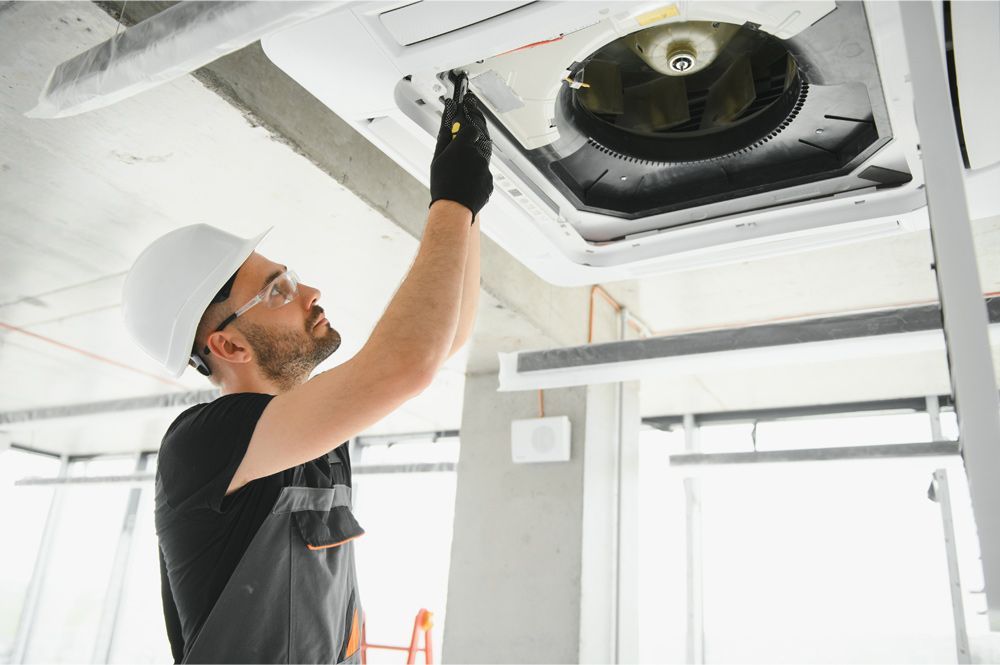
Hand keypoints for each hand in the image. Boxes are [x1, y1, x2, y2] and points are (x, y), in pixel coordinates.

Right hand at [429, 93, 492, 218]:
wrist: (453, 208)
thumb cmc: (443, 184)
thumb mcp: (437, 158)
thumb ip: (444, 137)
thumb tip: (447, 121)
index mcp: (464, 146)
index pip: (472, 128)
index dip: (467, 131)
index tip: (462, 133)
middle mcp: (478, 156)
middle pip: (477, 145)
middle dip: (469, 149)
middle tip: (458, 159)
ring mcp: (486, 169)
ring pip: (480, 162)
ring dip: (472, 166)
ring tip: (459, 177)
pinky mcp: (490, 182)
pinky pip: (483, 176)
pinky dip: (476, 178)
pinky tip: (465, 185)